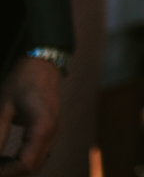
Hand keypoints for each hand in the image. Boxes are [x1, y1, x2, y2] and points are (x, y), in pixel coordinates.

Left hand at [0, 58, 60, 175]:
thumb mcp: (4, 107)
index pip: (25, 164)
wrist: (42, 62)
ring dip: (17, 168)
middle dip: (11, 172)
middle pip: (33, 168)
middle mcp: (53, 132)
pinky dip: (24, 160)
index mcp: (43, 127)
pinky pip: (39, 153)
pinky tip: (8, 156)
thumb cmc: (22, 81)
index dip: (6, 172)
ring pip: (37, 163)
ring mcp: (54, 131)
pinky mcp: (51, 129)